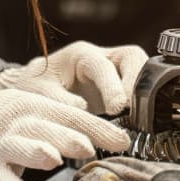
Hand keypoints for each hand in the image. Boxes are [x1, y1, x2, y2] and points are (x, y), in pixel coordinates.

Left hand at [0, 41, 147, 115]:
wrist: (33, 93)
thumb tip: (82, 108)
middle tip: (137, 111)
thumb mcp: (36, 93)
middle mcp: (102, 58)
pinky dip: (143, 105)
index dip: (112, 86)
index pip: (102, 64)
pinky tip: (139, 125)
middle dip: (138, 82)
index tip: (116, 108)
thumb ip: (57, 99)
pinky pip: (140, 91)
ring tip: (142, 120)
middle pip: (132, 57)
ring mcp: (115, 73)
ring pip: (142, 71)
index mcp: (80, 55)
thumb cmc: (33, 88)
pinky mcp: (121, 90)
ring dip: (146, 94)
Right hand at [0, 89, 130, 180]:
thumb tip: (118, 135)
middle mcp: (19, 121)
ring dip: (35, 152)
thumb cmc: (13, 121)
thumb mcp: (40, 110)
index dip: (96, 127)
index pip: (70, 114)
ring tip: (52, 159)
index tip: (122, 140)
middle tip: (87, 147)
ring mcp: (1, 143)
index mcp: (36, 104)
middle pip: (45, 127)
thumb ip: (72, 121)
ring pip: (19, 146)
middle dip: (66, 137)